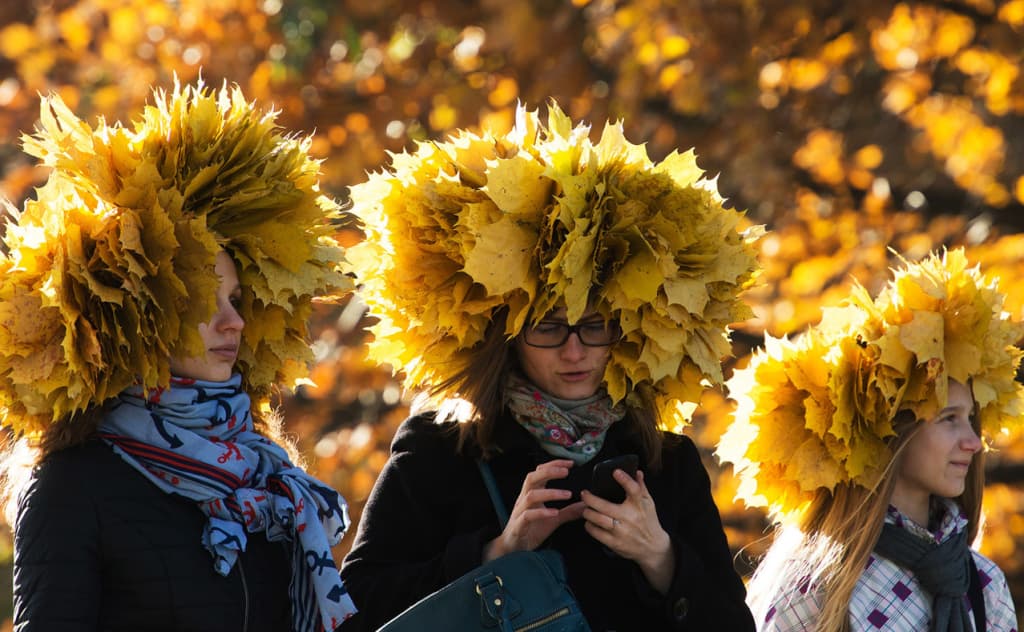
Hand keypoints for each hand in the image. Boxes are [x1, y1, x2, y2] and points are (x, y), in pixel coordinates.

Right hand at [483, 459, 584, 561]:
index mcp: (531, 494)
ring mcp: (520, 512)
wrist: (513, 549)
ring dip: (550, 493)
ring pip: (531, 495)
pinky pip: (528, 515)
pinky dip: (542, 512)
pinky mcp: (519, 525)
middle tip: (566, 471)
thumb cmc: (531, 531)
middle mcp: (524, 500)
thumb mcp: (553, 520)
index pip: (540, 472)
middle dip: (549, 471)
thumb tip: (585, 505)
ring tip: (567, 494)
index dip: (553, 465)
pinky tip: (555, 513)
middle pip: (532, 478)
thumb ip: (568, 512)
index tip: (570, 463)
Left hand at [581, 469, 674, 592]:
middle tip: (584, 494)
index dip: (625, 479)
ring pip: (597, 519)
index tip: (615, 472)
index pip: (634, 490)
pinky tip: (589, 521)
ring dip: (587, 512)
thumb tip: (636, 471)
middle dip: (590, 499)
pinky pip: (596, 533)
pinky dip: (589, 526)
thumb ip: (641, 487)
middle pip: (605, 506)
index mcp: (639, 506)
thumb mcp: (648, 503)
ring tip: (586, 508)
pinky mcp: (615, 543)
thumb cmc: (649, 521)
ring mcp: (621, 531)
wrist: (653, 547)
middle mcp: (630, 518)